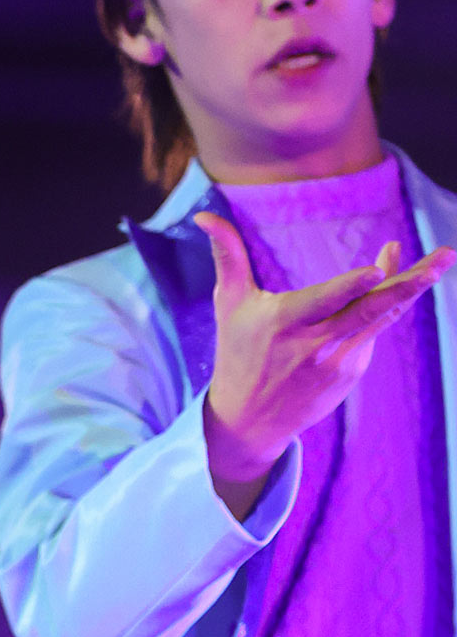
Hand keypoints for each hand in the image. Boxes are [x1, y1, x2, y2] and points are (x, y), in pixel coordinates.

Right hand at [196, 208, 454, 518]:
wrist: (249, 421)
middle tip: (443, 258)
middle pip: (371, 309)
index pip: (324, 301)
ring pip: (382, 317)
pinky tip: (396, 280)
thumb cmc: (237, 352)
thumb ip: (227, 255)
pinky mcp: (351, 371)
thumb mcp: (229, 304)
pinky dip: (388, 303)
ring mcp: (339, 360)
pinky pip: (375, 329)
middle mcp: (315, 343)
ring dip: (414, 289)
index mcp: (283, 323)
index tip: (375, 270)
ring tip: (442, 260)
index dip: (351, 287)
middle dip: (409, 282)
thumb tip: (203, 214)